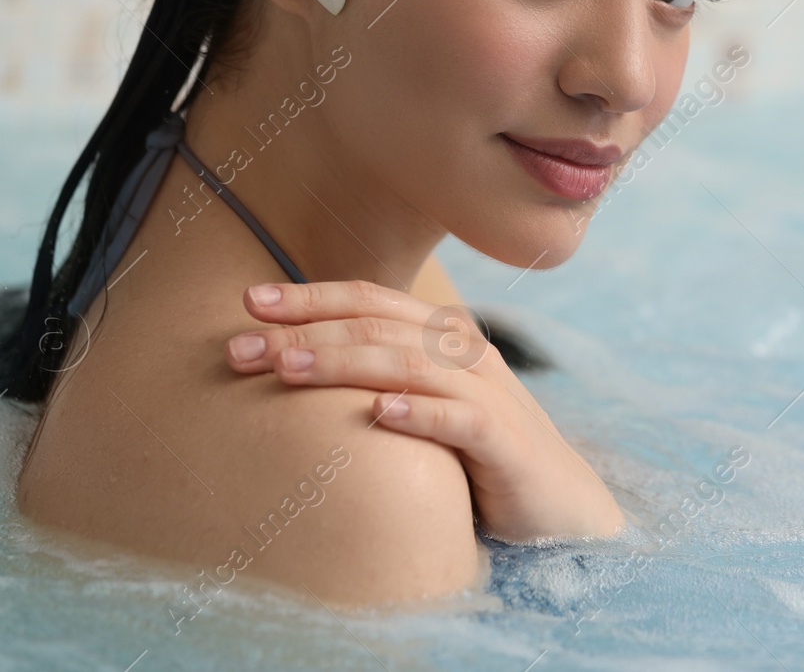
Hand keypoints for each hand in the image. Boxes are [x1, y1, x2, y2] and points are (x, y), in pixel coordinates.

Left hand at [223, 280, 624, 542]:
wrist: (562, 506)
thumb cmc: (480, 457)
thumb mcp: (427, 405)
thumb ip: (379, 378)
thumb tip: (293, 363)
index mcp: (444, 338)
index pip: (372, 300)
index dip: (312, 296)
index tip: (249, 303)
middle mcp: (467, 355)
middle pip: (380, 327)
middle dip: (307, 331)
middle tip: (242, 346)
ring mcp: (490, 395)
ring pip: (412, 363)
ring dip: (348, 362)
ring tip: (291, 369)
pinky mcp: (507, 443)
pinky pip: (461, 420)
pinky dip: (421, 412)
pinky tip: (379, 414)